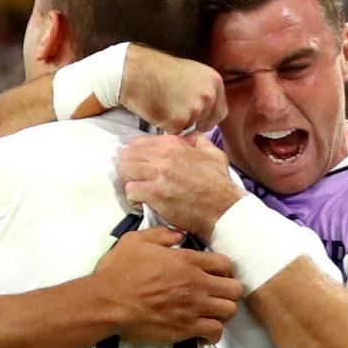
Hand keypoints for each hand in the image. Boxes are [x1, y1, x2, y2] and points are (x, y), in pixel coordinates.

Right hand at [92, 228, 242, 345]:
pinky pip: (215, 332)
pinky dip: (213, 333)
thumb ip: (161, 235)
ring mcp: (193, 307)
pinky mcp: (186, 328)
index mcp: (187, 260)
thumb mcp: (136, 241)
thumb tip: (179, 235)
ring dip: (224, 312)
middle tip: (218, 294)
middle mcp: (196, 283)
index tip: (216, 274)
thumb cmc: (119, 270)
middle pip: (235, 289)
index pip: (226, 264)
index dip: (224, 270)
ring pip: (229, 311)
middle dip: (229, 291)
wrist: (108, 302)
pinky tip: (204, 330)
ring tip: (212, 312)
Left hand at [117, 133, 245, 240]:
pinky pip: (130, 191)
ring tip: (139, 190)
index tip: (142, 165)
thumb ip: (198, 141)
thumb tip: (189, 137)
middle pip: (127, 155)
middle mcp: (163, 156)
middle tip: (137, 179)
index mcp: (173, 144)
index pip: (138, 142)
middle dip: (129, 168)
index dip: (137, 155)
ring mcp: (158, 174)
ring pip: (124, 171)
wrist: (223, 210)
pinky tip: (142, 202)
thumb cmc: (220, 185)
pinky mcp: (155, 193)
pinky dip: (133, 198)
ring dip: (129, 182)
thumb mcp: (214, 154)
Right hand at [119, 49, 226, 135]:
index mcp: (214, 82)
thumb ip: (206, 90)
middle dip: (192, 121)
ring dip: (178, 123)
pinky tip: (159, 110)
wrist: (135, 71)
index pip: (220, 112)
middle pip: (206, 123)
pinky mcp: (178, 121)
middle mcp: (209, 95)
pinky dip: (166, 127)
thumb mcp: (192, 73)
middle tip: (175, 107)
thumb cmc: (159, 71)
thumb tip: (212, 109)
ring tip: (165, 104)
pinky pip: (176, 133)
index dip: (207, 117)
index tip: (196, 116)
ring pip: (190, 128)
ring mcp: (194, 109)